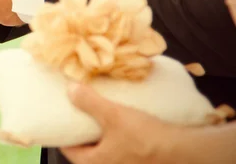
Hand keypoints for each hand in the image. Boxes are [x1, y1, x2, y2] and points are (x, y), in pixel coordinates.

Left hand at [61, 83, 181, 163]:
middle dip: (84, 132)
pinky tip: (121, 121)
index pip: (69, 151)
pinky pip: (120, 148)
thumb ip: (89, 102)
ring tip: (100, 114)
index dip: (64, 134)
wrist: (183, 151)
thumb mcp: (113, 115)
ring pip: (105, 149)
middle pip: (87, 150)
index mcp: (95, 163)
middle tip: (80, 113)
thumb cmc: (144, 138)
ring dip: (102, 134)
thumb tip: (69, 89)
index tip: (62, 119)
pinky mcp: (139, 160)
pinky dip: (117, 136)